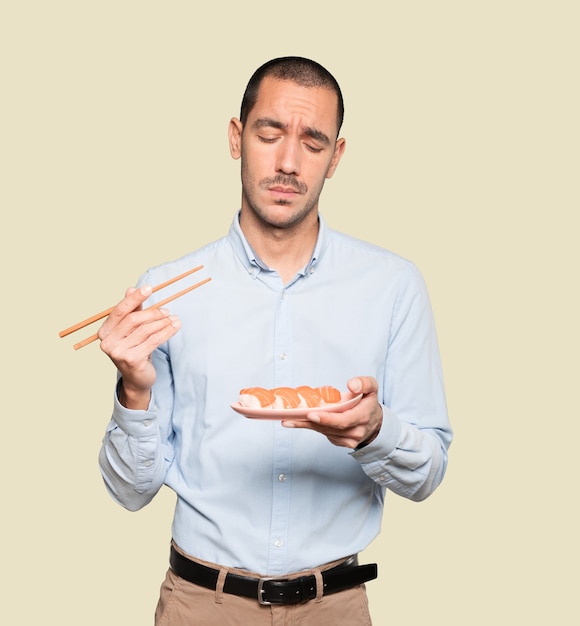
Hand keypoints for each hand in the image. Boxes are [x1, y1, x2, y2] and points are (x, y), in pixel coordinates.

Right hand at [98, 285, 180, 408]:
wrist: (137, 378)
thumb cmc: (134, 349)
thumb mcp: (132, 329)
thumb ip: (132, 310)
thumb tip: (131, 288)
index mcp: (104, 331)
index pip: (119, 311)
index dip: (134, 298)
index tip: (149, 288)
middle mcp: (107, 342)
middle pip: (133, 320)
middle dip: (153, 313)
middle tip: (167, 311)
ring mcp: (118, 353)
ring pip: (145, 330)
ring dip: (163, 322)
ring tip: (174, 319)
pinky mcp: (132, 360)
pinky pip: (153, 341)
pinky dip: (166, 332)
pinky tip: (175, 326)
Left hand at [282, 376, 382, 448]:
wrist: (375, 423)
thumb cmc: (369, 402)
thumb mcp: (372, 388)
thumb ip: (364, 383)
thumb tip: (351, 385)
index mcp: (363, 417)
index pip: (344, 420)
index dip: (327, 419)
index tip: (312, 414)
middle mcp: (355, 431)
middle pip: (329, 428)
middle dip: (309, 423)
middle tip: (290, 418)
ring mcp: (348, 439)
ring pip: (324, 432)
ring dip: (305, 426)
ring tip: (287, 419)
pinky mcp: (340, 442)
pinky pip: (324, 434)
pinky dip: (312, 427)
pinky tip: (299, 422)